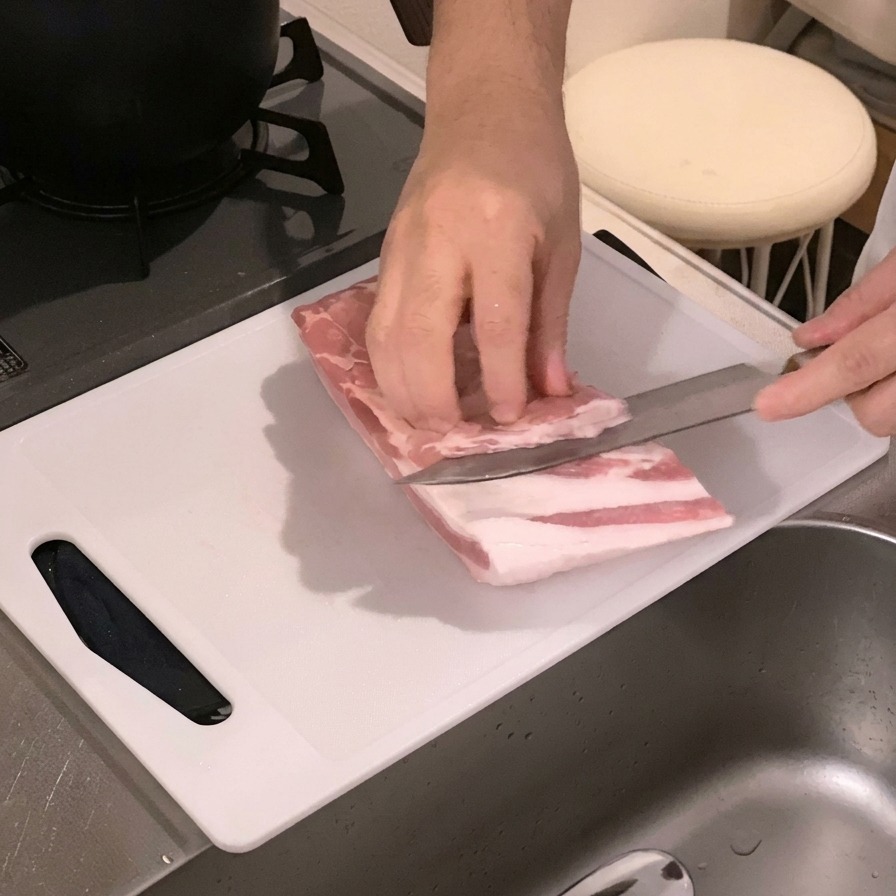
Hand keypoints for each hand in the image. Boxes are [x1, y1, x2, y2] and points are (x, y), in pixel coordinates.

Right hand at [366, 82, 581, 431]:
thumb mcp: (562, 244)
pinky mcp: (384, 256)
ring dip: (402, 391)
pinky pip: (377, 322)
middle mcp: (438, 240)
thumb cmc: (536, 172)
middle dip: (435, 398)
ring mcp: (401, 247)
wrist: (484, 111)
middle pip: (421, 336)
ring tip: (428, 426)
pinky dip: (388, 366)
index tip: (510, 419)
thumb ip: (550, 321)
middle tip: (455, 437)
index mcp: (496, 229)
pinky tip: (407, 390)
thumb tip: (551, 390)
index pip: (494, 321)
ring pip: (386, 335)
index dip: (502, 378)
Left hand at [755, 246, 895, 435]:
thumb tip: (810, 336)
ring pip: (893, 418)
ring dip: (881, 393)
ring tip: (889, 350)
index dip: (807, 387)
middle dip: (853, 393)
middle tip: (856, 352)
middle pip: (876, 412)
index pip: (856, 361)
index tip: (768, 404)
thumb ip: (865, 300)